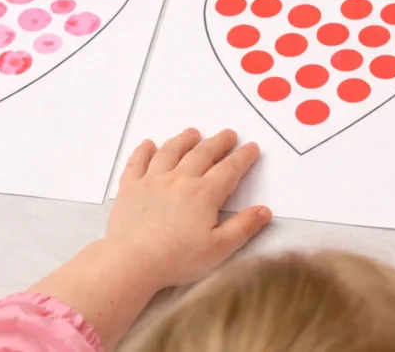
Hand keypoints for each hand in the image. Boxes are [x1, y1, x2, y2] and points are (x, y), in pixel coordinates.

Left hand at [106, 128, 271, 289]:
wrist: (132, 262)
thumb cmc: (176, 259)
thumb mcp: (219, 248)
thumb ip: (243, 227)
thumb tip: (264, 211)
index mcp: (204, 194)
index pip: (229, 169)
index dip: (242, 157)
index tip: (250, 147)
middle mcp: (180, 180)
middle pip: (202, 154)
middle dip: (218, 142)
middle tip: (228, 134)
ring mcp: (152, 181)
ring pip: (171, 151)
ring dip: (184, 140)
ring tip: (193, 133)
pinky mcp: (130, 188)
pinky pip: (137, 162)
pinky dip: (143, 151)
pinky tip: (148, 144)